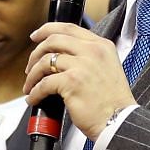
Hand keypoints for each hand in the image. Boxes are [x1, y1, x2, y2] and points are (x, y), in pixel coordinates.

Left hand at [24, 22, 132, 139]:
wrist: (119, 122)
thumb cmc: (112, 102)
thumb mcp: (107, 68)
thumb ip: (88, 57)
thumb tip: (60, 56)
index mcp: (101, 46)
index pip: (69, 28)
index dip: (47, 30)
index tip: (36, 36)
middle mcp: (93, 51)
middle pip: (53, 40)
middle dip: (35, 53)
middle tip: (30, 67)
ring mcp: (82, 65)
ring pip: (45, 61)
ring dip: (33, 75)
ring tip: (31, 86)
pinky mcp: (72, 82)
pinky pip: (44, 83)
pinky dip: (35, 92)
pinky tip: (34, 98)